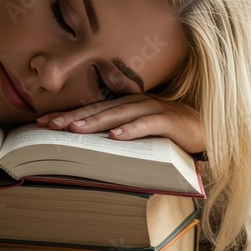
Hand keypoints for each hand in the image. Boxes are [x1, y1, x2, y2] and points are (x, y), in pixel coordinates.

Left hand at [36, 95, 205, 154]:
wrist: (209, 130)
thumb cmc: (170, 133)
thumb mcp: (140, 134)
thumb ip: (119, 135)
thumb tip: (89, 148)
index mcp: (127, 105)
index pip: (92, 109)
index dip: (68, 114)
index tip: (42, 122)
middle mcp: (136, 103)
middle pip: (100, 109)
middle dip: (73, 116)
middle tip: (48, 125)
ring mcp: (153, 109)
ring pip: (119, 114)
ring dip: (95, 121)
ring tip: (74, 129)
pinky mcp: (169, 120)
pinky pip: (147, 124)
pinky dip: (131, 130)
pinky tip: (115, 137)